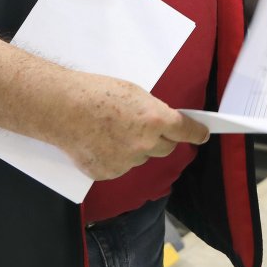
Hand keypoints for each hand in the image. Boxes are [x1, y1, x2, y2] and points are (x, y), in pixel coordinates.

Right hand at [52, 72, 209, 181]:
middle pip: (166, 148)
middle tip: (143, 128)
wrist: (63, 109)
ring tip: (110, 131)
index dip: (197, 133)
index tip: (203, 135)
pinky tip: (99, 143)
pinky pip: (121, 166)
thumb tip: (160, 122)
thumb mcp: (134, 93)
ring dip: (134, 148)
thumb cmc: (95, 94)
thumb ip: (152, 111)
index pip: (186, 131)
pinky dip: (114, 157)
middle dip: (160, 139)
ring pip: (141, 157)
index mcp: (155, 120)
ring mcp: (127, 161)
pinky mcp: (109, 173)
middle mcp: (145, 144)